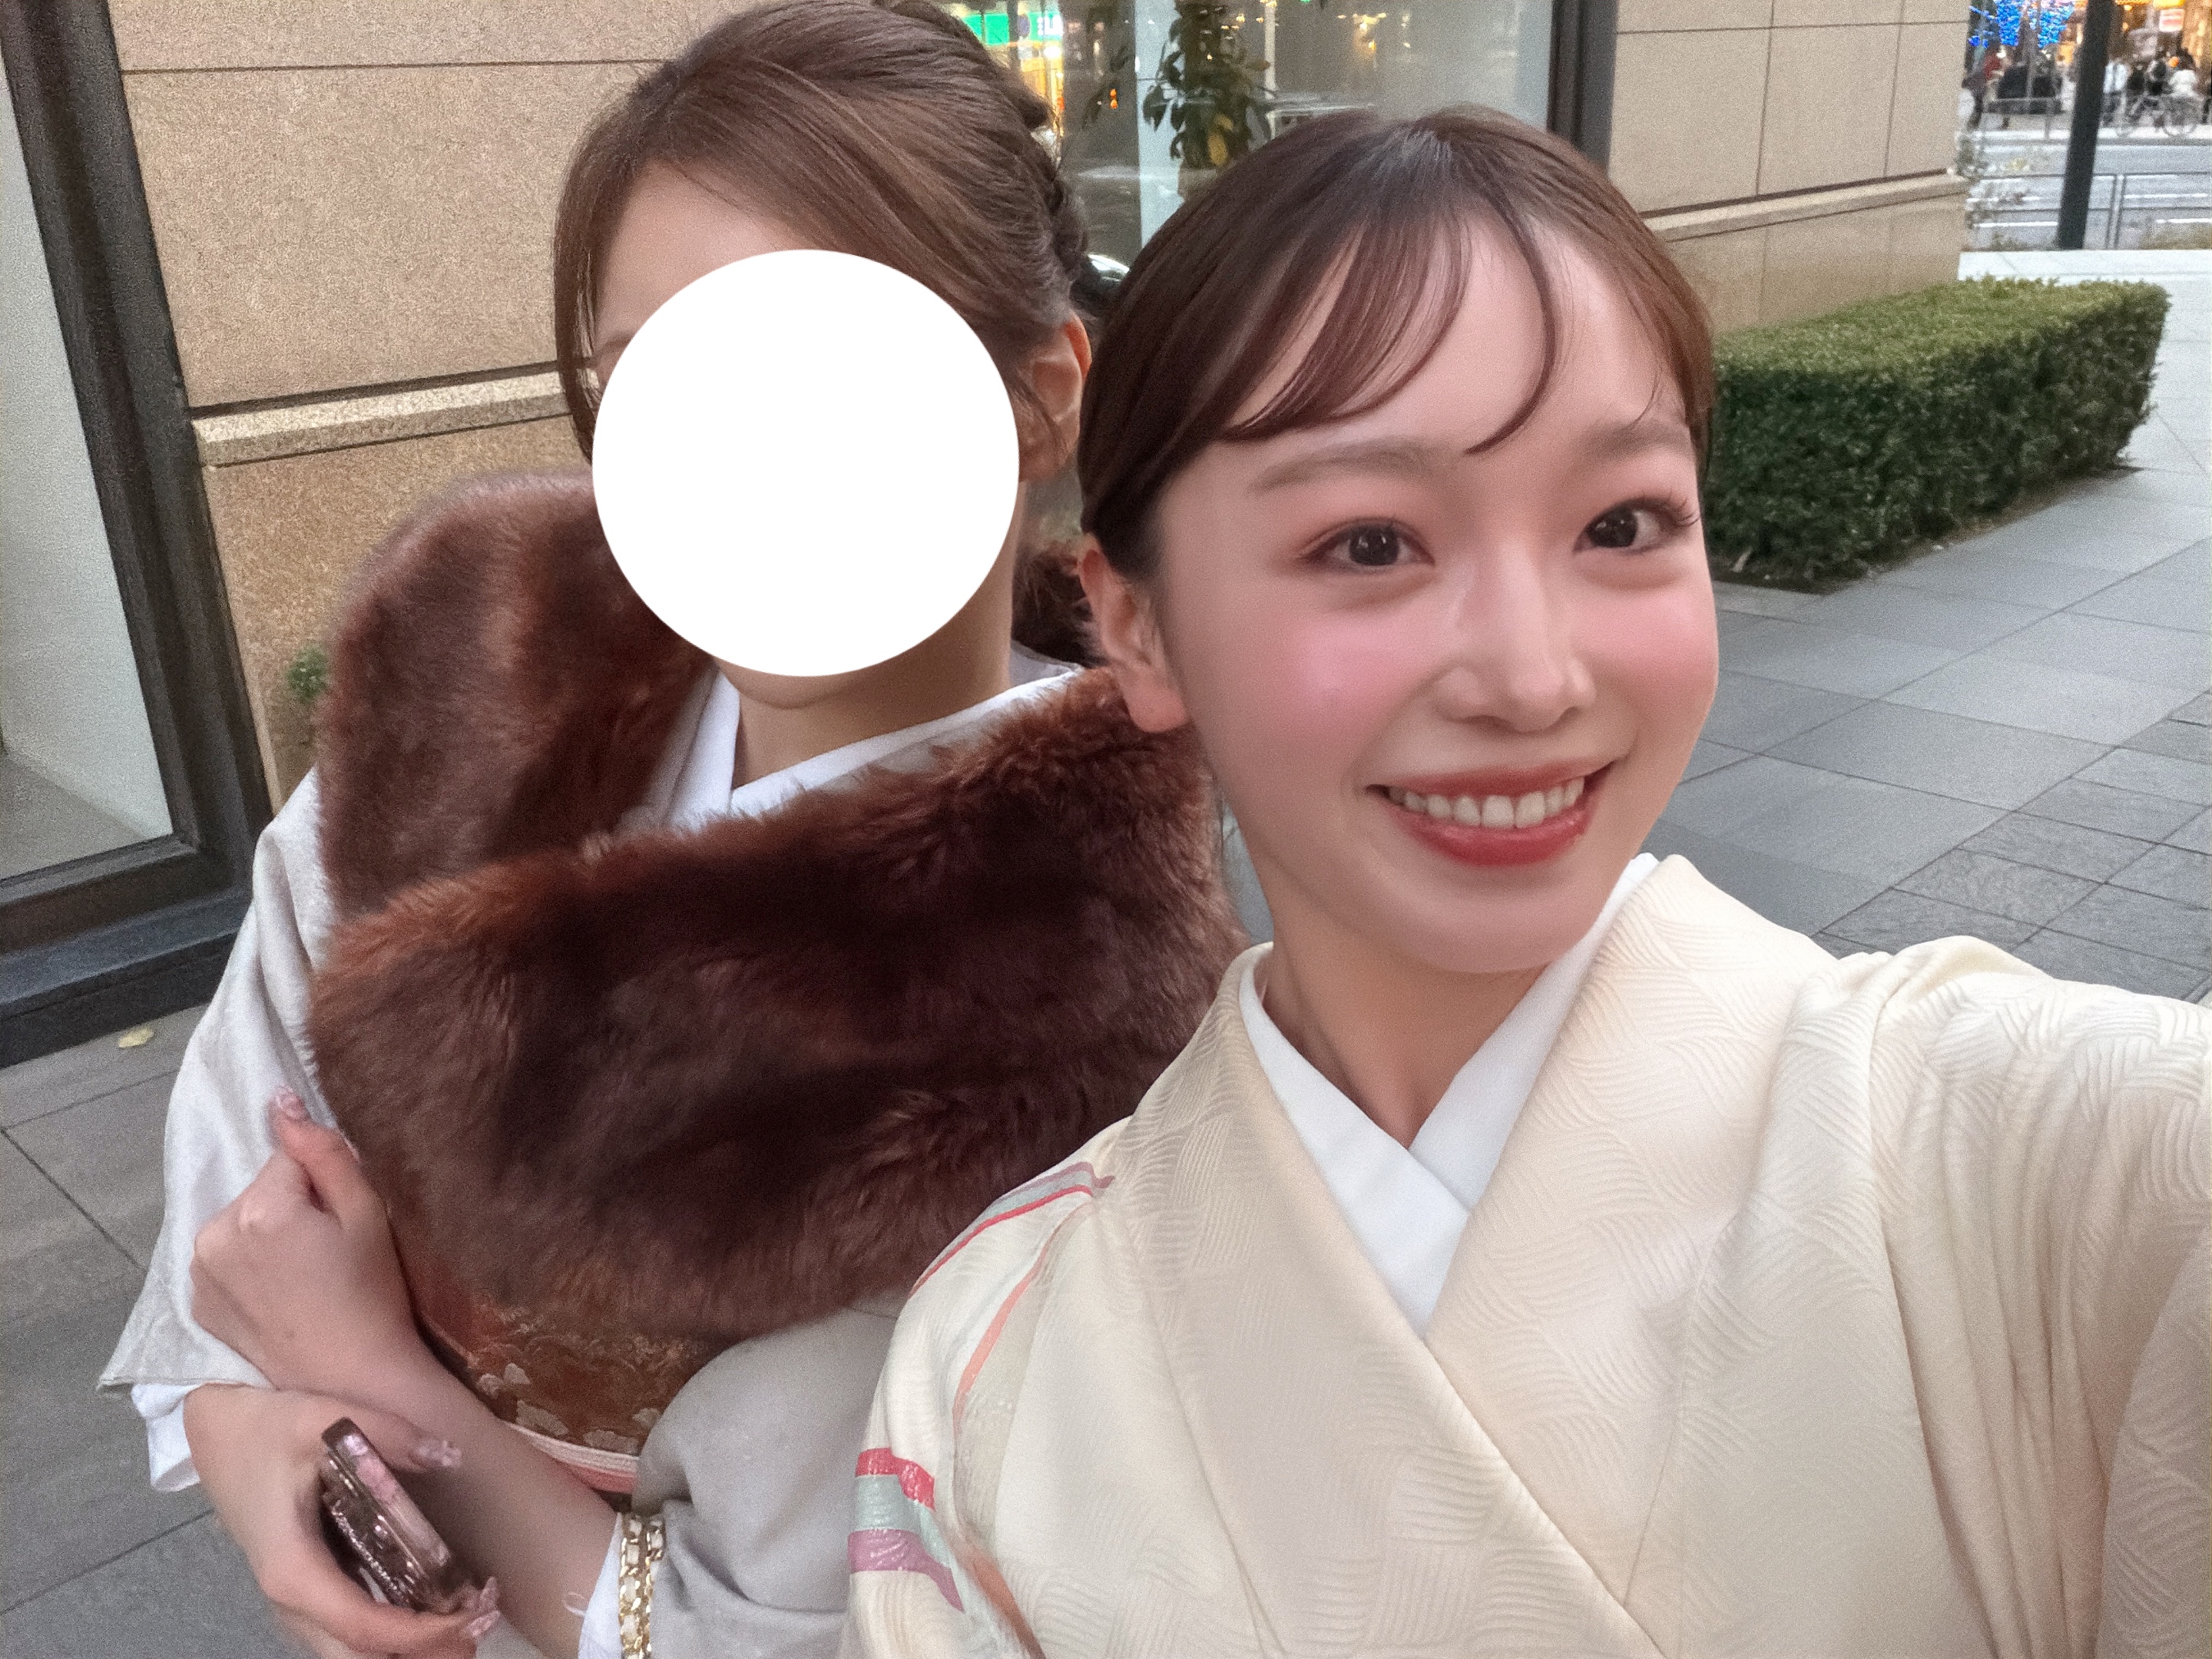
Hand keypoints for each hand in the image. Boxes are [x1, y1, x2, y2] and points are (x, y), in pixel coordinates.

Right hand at [183, 1383, 497, 1658]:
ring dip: (406, 1649)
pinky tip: (434, 1609)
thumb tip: (450, 1456)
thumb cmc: (265, 1428)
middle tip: (481, 1626)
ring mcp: (293, 1600)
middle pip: (356, 1658)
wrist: (216, 1431)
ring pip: (349, 1653)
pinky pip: (346, 1632)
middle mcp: (290, 1599)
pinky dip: (389, 1635)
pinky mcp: (304, 1589)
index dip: (422, 1633)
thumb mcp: (326, 1417)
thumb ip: (391, 1435)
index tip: (476, 1614)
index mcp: (293, 1569)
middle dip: (421, 1654)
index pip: (364, 1626)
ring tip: (468, 1623)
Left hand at [192, 1091, 434, 1406]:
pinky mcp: (196, 1301)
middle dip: (290, 1205)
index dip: (323, 1183)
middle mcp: (215, 1234)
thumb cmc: (372, 1293)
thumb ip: (324, 1150)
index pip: (290, 1156)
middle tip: (327, 1250)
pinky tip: (277, 1292)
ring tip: (303, 1273)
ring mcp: (198, 1272)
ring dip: (265, 1232)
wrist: (350, 1378)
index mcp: (261, 1209)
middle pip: (261, 1188)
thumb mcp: (366, 1214)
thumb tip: (282, 1100)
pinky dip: (246, 1264)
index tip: (341, 1221)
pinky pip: (223, 1257)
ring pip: (240, 1221)